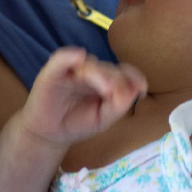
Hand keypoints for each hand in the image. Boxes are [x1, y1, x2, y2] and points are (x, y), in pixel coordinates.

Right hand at [21, 48, 146, 146]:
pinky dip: (70, 56)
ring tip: (105, 90)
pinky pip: (62, 58)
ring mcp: (71, 69)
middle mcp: (90, 71)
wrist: (49, 134)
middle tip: (115, 96)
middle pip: (108, 69)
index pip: (123, 71)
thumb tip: (135, 90)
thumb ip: (119, 105)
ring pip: (90, 64)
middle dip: (116, 81)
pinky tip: (78, 57)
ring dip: (99, 74)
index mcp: (105, 79)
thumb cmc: (78, 123)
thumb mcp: (104, 118)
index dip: (134, 76)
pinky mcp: (53, 71)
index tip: (142, 90)